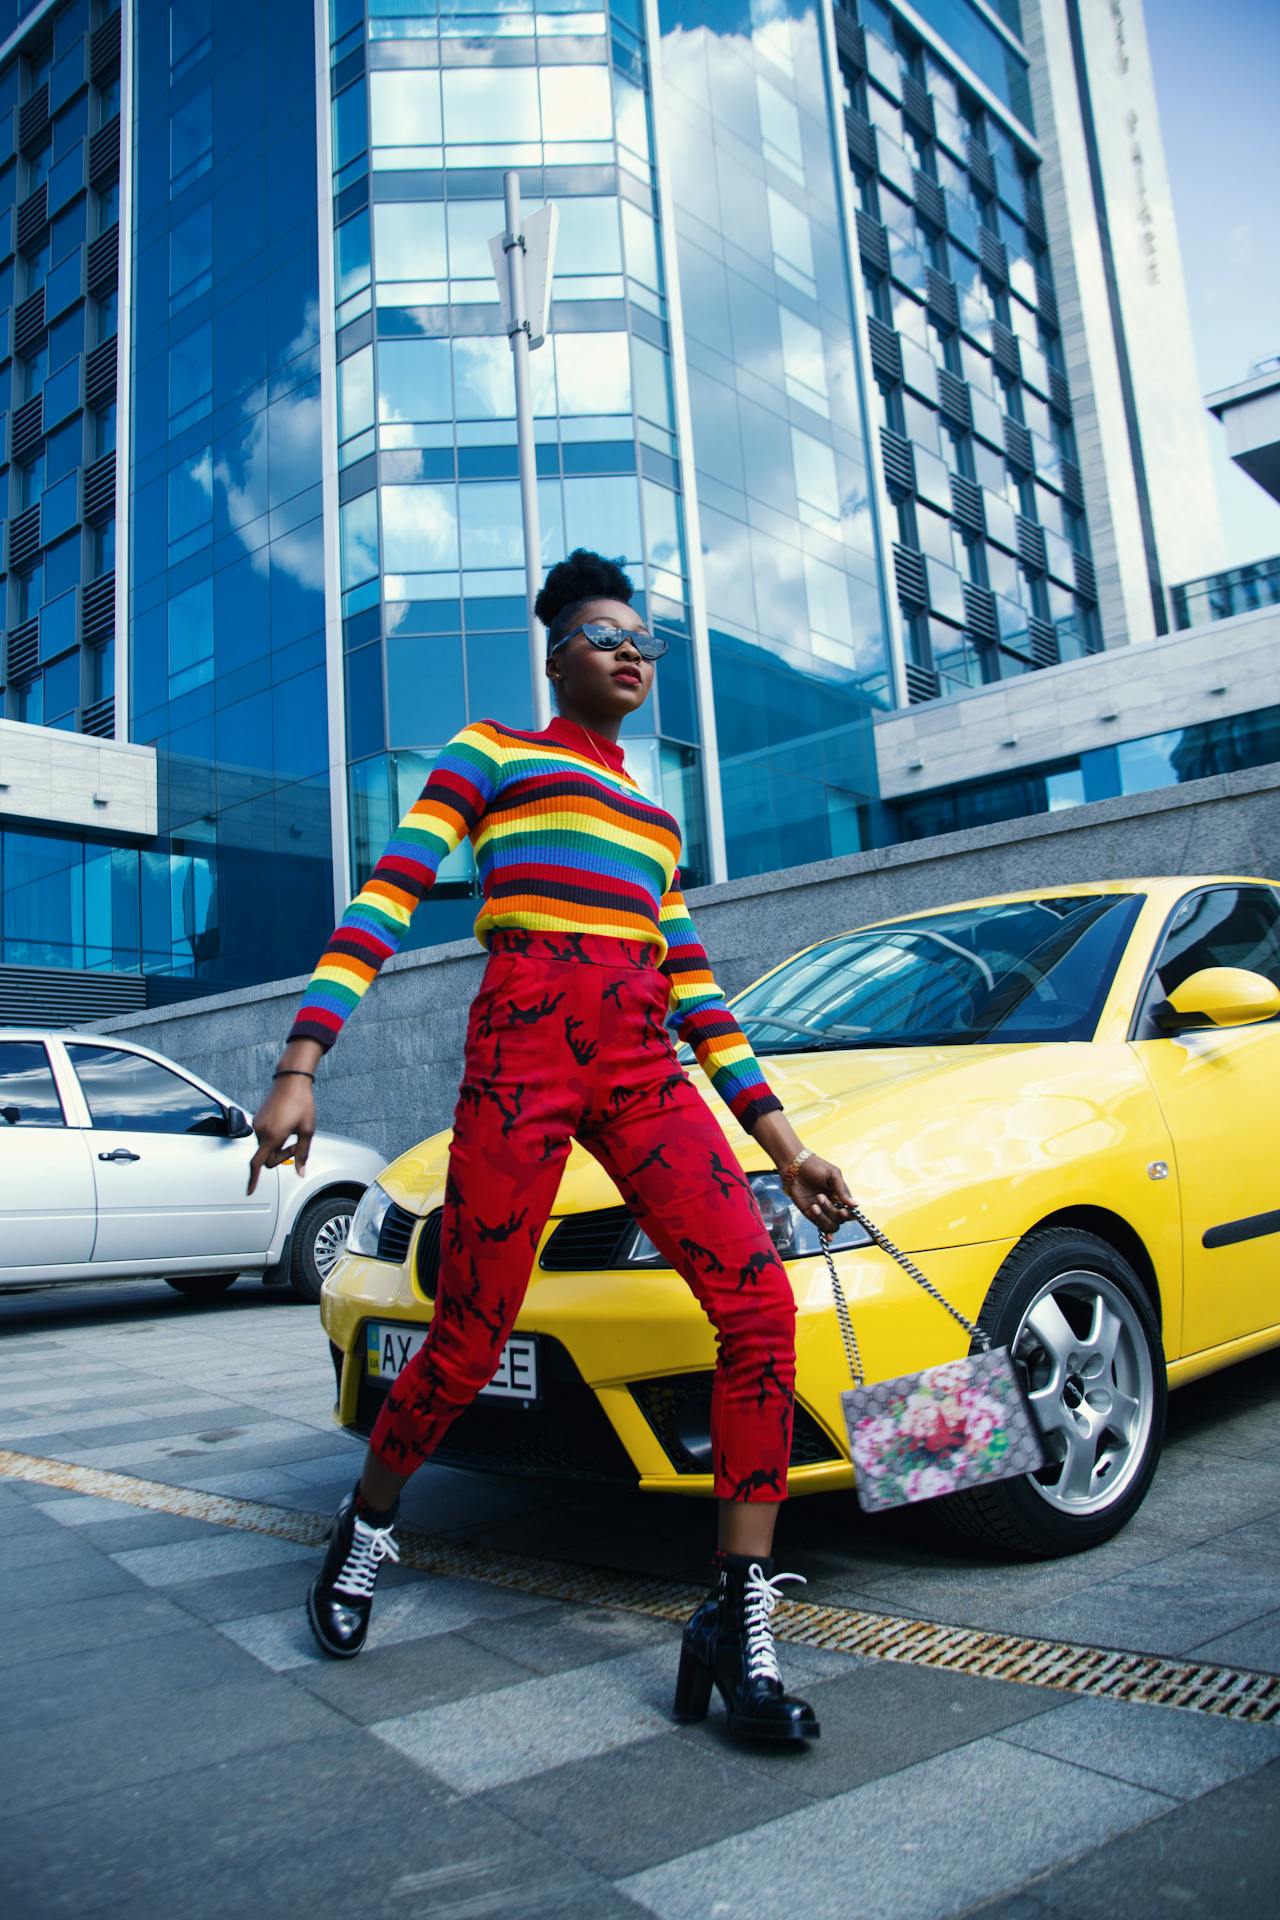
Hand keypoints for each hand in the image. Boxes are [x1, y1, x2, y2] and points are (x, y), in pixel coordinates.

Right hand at [247, 1078, 314, 1193]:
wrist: (291, 1080)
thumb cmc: (301, 1103)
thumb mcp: (307, 1130)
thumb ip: (303, 1153)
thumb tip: (300, 1171)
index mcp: (272, 1136)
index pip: (259, 1163)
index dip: (254, 1179)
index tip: (250, 1191)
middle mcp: (260, 1131)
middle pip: (267, 1156)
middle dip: (281, 1155)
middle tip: (296, 1144)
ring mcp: (257, 1124)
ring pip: (266, 1146)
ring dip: (278, 1145)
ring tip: (292, 1129)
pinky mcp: (257, 1118)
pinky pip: (264, 1135)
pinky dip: (274, 1136)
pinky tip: (285, 1124)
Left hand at [785, 1151, 857, 1237]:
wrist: (794, 1166)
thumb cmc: (815, 1166)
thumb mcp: (832, 1175)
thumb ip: (843, 1190)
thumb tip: (855, 1205)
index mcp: (840, 1196)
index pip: (850, 1211)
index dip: (849, 1214)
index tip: (844, 1211)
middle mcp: (833, 1205)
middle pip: (840, 1219)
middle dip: (831, 1211)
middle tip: (820, 1196)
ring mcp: (821, 1210)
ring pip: (830, 1225)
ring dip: (824, 1217)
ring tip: (815, 1203)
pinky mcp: (809, 1213)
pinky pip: (819, 1225)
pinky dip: (823, 1230)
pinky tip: (827, 1236)